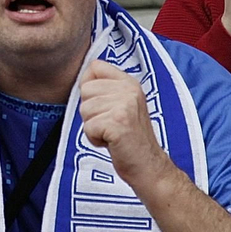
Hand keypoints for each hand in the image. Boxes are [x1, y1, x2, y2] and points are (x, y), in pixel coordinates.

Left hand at [78, 59, 173, 188]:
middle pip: (85, 89)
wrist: (147, 165)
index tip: (101, 104)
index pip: (95, 66)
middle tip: (110, 124)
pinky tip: (111, 142)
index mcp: (130, 82)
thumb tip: (83, 80)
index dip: (89, 85)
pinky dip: (95, 139)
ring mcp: (125, 105)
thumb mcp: (124, 105)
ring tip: (112, 133)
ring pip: (85, 109)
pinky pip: (88, 127)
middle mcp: (129, 90)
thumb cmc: (130, 138)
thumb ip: (107, 90)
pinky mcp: (118, 122)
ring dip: (93, 127)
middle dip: (90, 111)